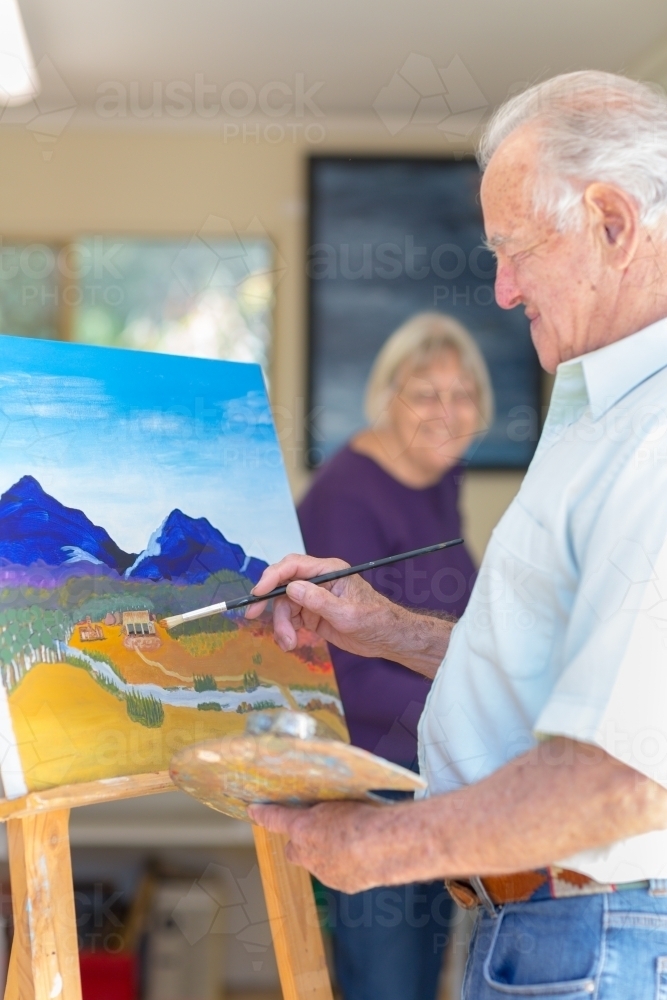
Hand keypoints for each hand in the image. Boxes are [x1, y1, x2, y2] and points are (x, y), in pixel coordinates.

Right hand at [246, 553, 407, 657]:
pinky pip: (290, 620)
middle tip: (254, 617)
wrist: (386, 638)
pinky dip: (287, 632)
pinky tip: (292, 643)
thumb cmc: (374, 620)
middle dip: (272, 606)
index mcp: (328, 571)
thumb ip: (319, 602)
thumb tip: (292, 588)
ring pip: (284, 607)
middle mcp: (318, 581)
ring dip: (281, 625)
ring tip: (289, 644)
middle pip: (283, 587)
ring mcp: (314, 598)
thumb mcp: (347, 614)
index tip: (258, 592)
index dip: (272, 576)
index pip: (293, 566)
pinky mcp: (312, 614)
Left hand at [248, 800, 409, 891]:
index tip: (253, 810)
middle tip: (318, 831)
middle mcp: (306, 852)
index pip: (275, 818)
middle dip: (300, 843)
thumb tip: (325, 807)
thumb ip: (325, 806)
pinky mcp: (341, 884)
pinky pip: (338, 873)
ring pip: (316, 863)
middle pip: (293, 849)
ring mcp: (322, 871)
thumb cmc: (363, 816)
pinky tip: (362, 856)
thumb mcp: (339, 800)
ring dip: (326, 854)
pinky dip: (345, 866)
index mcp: (302, 827)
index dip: (263, 814)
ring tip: (350, 841)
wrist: (383, 846)